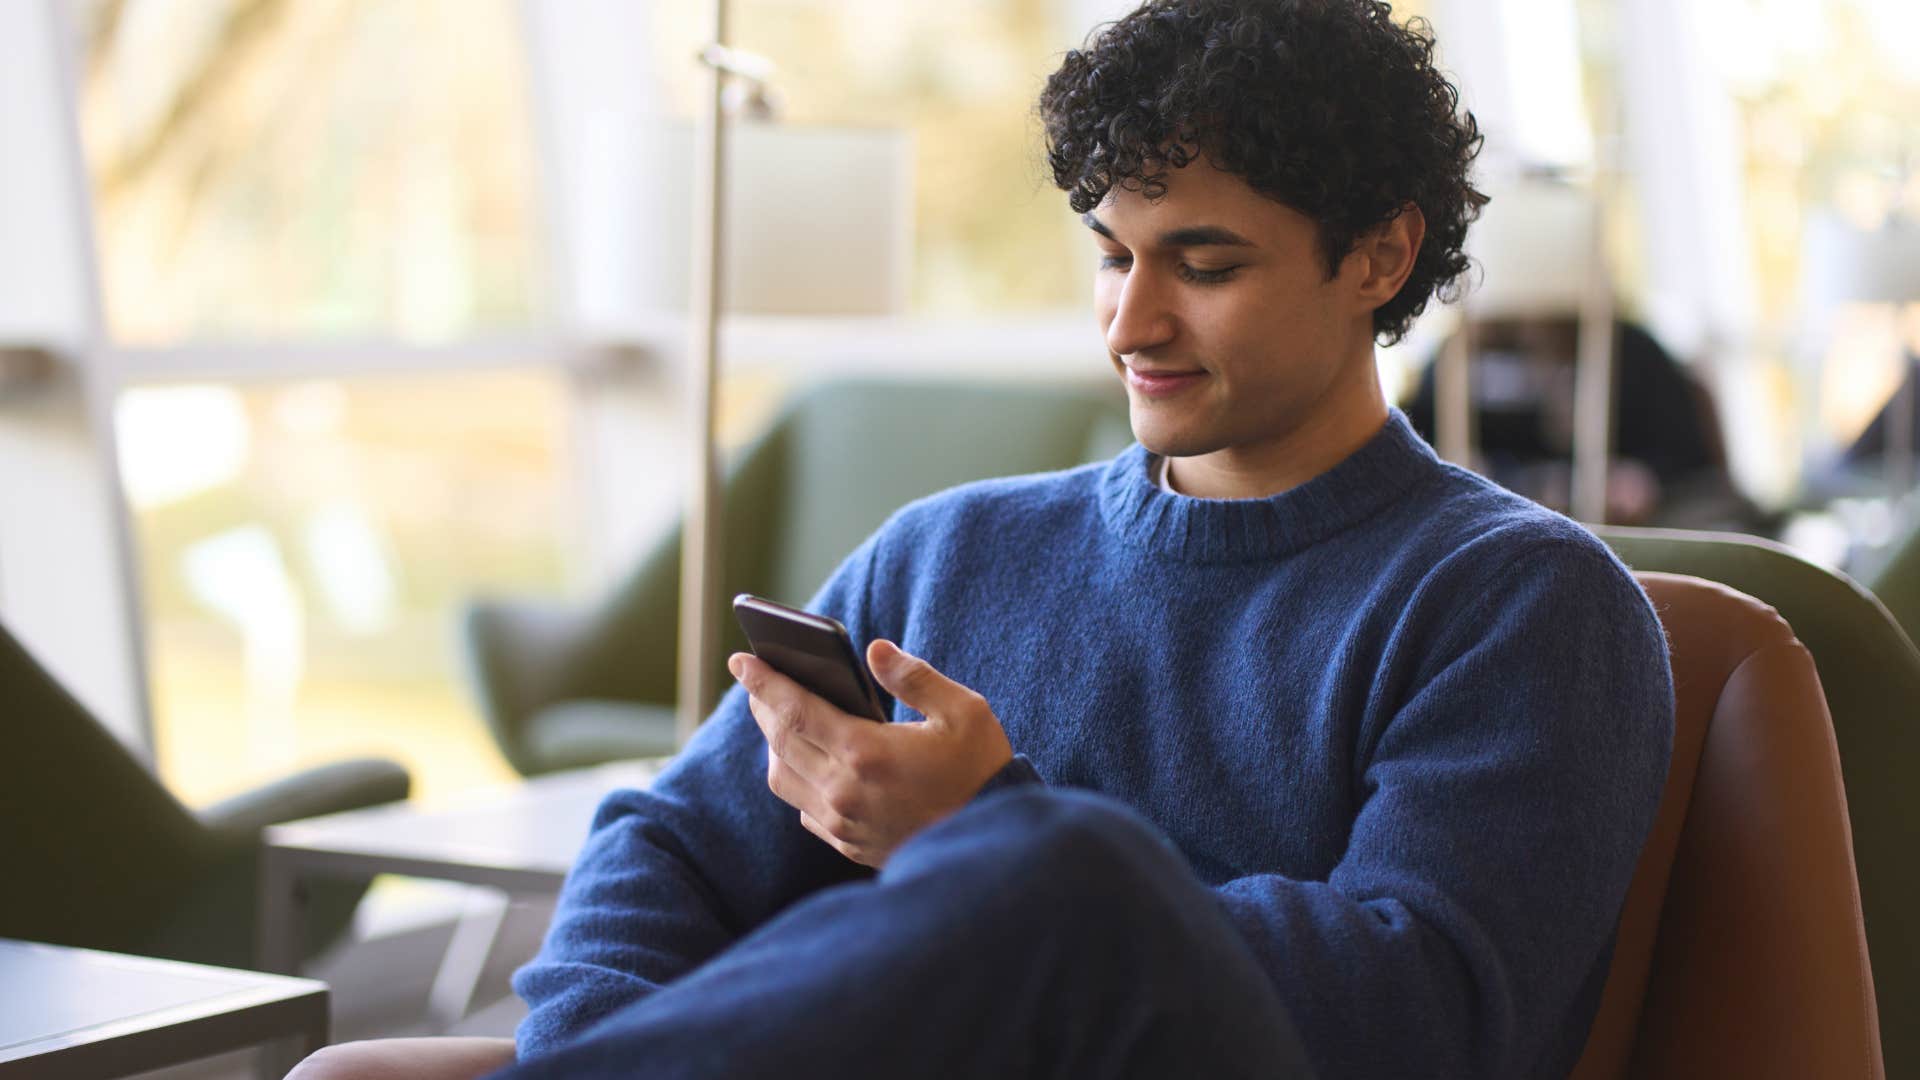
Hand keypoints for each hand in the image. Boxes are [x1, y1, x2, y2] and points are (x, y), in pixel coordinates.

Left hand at [728, 639, 1013, 867]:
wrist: (995, 845)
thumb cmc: (982, 771)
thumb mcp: (962, 712)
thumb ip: (914, 677)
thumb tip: (874, 650)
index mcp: (866, 753)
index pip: (794, 710)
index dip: (764, 682)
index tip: (741, 660)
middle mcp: (844, 791)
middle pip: (780, 742)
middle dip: (763, 707)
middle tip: (756, 682)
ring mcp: (843, 823)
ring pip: (783, 779)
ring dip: (775, 746)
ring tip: (781, 720)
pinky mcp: (850, 845)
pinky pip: (804, 809)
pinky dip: (797, 780)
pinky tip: (811, 763)